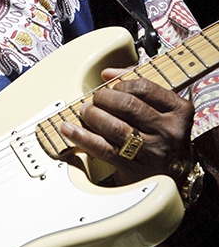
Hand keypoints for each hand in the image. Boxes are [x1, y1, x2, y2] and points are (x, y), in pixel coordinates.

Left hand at [60, 68, 193, 185]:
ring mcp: (151, 151)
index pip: (144, 87)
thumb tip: (107, 73)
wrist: (175, 173)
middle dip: (103, 98)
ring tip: (85, 112)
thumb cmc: (164, 133)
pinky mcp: (134, 168)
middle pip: (127, 105)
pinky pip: (103, 149)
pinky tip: (69, 129)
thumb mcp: (163, 107)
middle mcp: (168, 131)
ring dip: (92, 115)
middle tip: (95, 100)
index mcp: (178, 110)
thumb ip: (138, 85)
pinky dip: (82, 137)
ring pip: (114, 127)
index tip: (112, 87)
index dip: (121, 83)